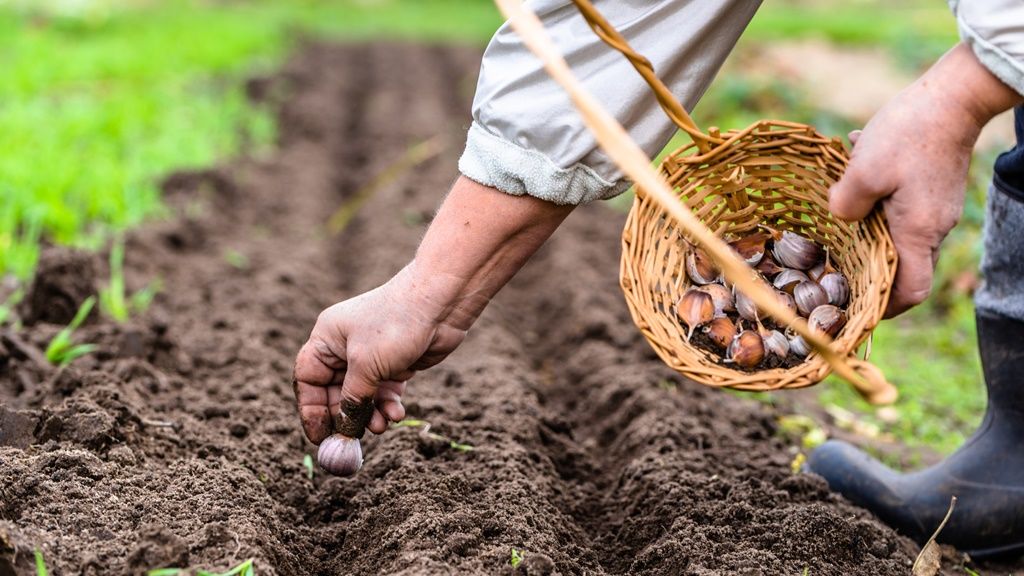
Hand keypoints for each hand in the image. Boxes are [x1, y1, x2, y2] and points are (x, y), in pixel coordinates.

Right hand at [293, 264, 465, 442]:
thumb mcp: (366, 366)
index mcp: (326, 339)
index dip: (310, 409)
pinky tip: (396, 415)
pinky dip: (387, 406)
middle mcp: (345, 348)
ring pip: (362, 397)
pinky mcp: (394, 365)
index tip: (319, 436)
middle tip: (353, 441)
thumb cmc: (395, 325)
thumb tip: (343, 430)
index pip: (308, 379)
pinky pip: (383, 393)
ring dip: (369, 415)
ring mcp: (371, 357)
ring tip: (381, 426)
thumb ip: (352, 400)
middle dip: (345, 417)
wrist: (441, 304)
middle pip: (334, 393)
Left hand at [828, 43, 1021, 316]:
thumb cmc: (910, 133)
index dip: (885, 306)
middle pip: (901, 266)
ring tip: (842, 197)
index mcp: (918, 232)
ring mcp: (937, 208)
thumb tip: (838, 218)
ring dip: (867, 222)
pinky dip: (878, 197)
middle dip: (867, 266)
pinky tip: (858, 166)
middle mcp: (934, 228)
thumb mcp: (863, 170)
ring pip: (897, 232)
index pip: (911, 291)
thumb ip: (844, 204)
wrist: (953, 95)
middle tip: (834, 261)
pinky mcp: (933, 189)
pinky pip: (902, 206)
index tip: (858, 306)